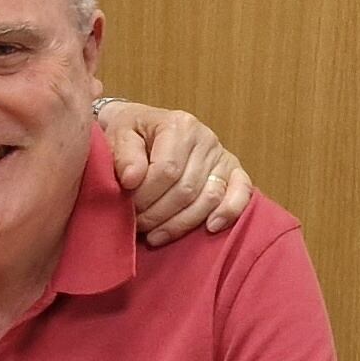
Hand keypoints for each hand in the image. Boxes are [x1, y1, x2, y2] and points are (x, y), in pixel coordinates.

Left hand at [99, 99, 253, 246]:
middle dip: (158, 214)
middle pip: (186, 189)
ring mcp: (222, 155)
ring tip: (155, 235)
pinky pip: (241, 193)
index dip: (145, 196)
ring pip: (209, 198)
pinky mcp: (234, 171)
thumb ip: (123, 154)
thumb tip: (132, 179)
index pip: (166, 170)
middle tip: (137, 225)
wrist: (144, 127)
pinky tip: (210, 228)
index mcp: (179, 125)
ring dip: (181, 223)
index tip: (126, 208)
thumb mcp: (118, 134)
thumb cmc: (131, 133)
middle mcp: (206, 138)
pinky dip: (228, 212)